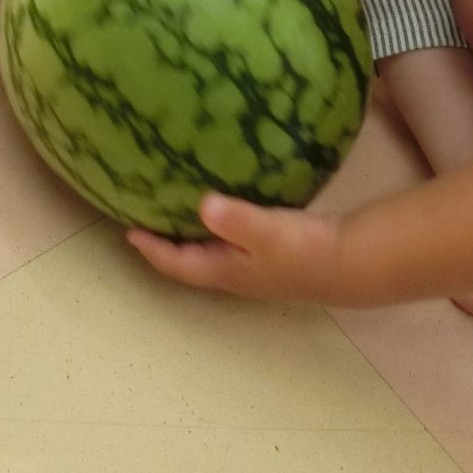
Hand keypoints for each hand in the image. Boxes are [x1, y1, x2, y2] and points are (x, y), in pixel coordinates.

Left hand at [127, 193, 351, 303]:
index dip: (150, 248)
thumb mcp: (266, 231)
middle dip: (163, 241)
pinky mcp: (267, 250)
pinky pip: (227, 237)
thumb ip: (235, 219)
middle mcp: (230, 271)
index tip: (127, 229)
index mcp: (223, 269)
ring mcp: (249, 263)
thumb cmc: (302, 250)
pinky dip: (213, 223)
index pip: (175, 264)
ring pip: (206, 249)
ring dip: (186, 233)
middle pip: (186, 260)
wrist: (345, 262)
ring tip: (172, 205)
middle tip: (144, 213)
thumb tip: (202, 204)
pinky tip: (219, 202)